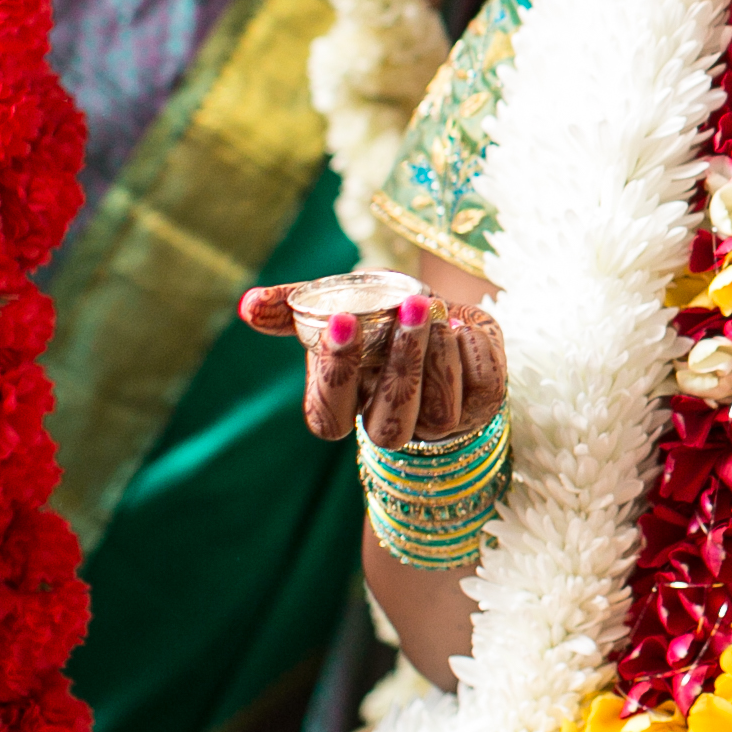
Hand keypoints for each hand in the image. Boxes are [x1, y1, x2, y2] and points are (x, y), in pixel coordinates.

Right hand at [239, 284, 506, 448]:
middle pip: (388, 428)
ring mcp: (439, 421)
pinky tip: (463, 324)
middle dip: (400, 367)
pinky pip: (481, 391)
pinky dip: (472, 352)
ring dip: (437, 358)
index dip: (334, 375)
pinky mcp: (483, 405)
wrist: (446, 315)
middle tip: (407, 308)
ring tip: (435, 312)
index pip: (327, 417)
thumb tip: (247, 305)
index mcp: (345, 406)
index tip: (342, 321)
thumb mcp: (339, 303)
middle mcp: (390, 423)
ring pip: (438, 415)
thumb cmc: (381, 316)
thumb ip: (293, 307)